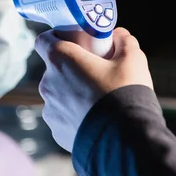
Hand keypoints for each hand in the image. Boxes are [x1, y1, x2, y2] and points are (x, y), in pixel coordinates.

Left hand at [35, 27, 152, 151]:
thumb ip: (124, 41)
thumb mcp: (132, 59)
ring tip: (97, 100)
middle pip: (54, 68)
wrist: (125, 140)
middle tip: (94, 72)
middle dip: (71, 68)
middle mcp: (48, 83)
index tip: (72, 42)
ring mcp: (50, 109)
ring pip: (59, 94)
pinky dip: (74, 115)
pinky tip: (95, 119)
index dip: (56, 38)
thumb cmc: (126, 93)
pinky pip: (63, 116)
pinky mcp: (56, 130)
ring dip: (72, 93)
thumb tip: (119, 35)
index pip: (43, 40)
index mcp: (61, 59)